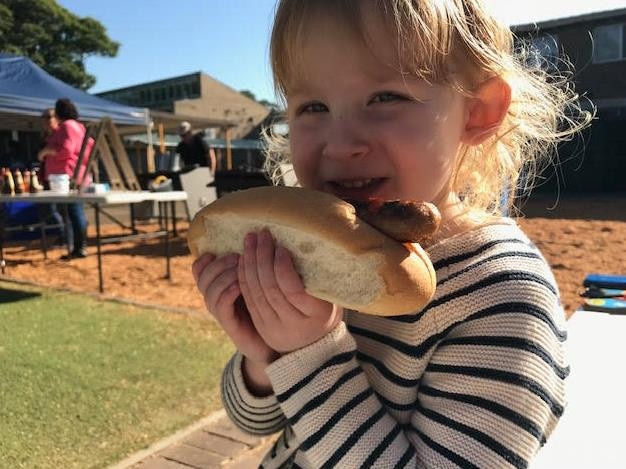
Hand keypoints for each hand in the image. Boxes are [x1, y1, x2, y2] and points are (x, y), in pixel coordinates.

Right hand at [192, 253, 278, 366]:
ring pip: (210, 290)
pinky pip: (220, 306)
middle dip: (219, 264)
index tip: (216, 251)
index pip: (199, 270)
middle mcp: (215, 299)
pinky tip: (241, 286)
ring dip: (224, 275)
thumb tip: (256, 241)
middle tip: (237, 256)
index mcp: (218, 286)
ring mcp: (220, 312)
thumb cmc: (265, 308)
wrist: (269, 341)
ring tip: (240, 267)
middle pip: (202, 277)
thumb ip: (250, 266)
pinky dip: (228, 292)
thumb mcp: (255, 283)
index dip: (203, 260)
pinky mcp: (229, 324)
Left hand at [238, 230, 342, 352]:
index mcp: (315, 315)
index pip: (292, 290)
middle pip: (270, 289)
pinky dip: (244, 277)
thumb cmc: (326, 309)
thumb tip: (301, 245)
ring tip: (250, 240)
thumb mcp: (330, 296)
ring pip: (256, 293)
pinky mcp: (260, 325)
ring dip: (250, 263)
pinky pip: (249, 298)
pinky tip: (244, 259)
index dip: (283, 268)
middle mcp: (292, 325)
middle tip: (262, 235)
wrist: (314, 345)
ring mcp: (272, 327)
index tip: (281, 248)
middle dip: (263, 259)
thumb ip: (315, 277)